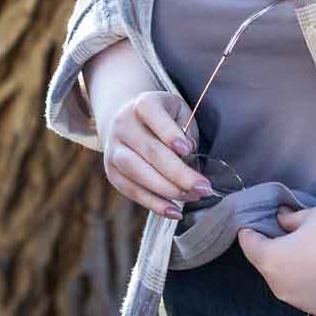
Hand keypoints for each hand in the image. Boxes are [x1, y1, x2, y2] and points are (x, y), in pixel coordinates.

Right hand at [100, 90, 215, 218]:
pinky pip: (132, 191)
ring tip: (193, 197)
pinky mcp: (112, 172)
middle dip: (180, 173)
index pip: (152, 113)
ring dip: (168, 190)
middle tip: (204, 188)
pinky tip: (175, 211)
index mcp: (142, 103)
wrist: (128, 121)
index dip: (169, 132)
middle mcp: (122, 124)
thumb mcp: (179, 112)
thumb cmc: (164, 118)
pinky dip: (154, 204)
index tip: (188, 149)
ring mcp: (113, 149)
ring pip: (138, 173)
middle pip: (150, 150)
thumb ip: (186, 131)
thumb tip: (189, 162)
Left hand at [237, 203, 315, 315]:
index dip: (250, 233)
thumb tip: (281, 220)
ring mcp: (305, 303)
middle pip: (270, 268)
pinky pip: (311, 294)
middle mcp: (284, 289)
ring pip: (291, 284)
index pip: (250, 247)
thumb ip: (290, 222)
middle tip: (285, 236)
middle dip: (274, 252)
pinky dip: (314, 283)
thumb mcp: (310, 216)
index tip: (252, 226)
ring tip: (311, 253)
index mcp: (273, 262)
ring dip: (294, 270)